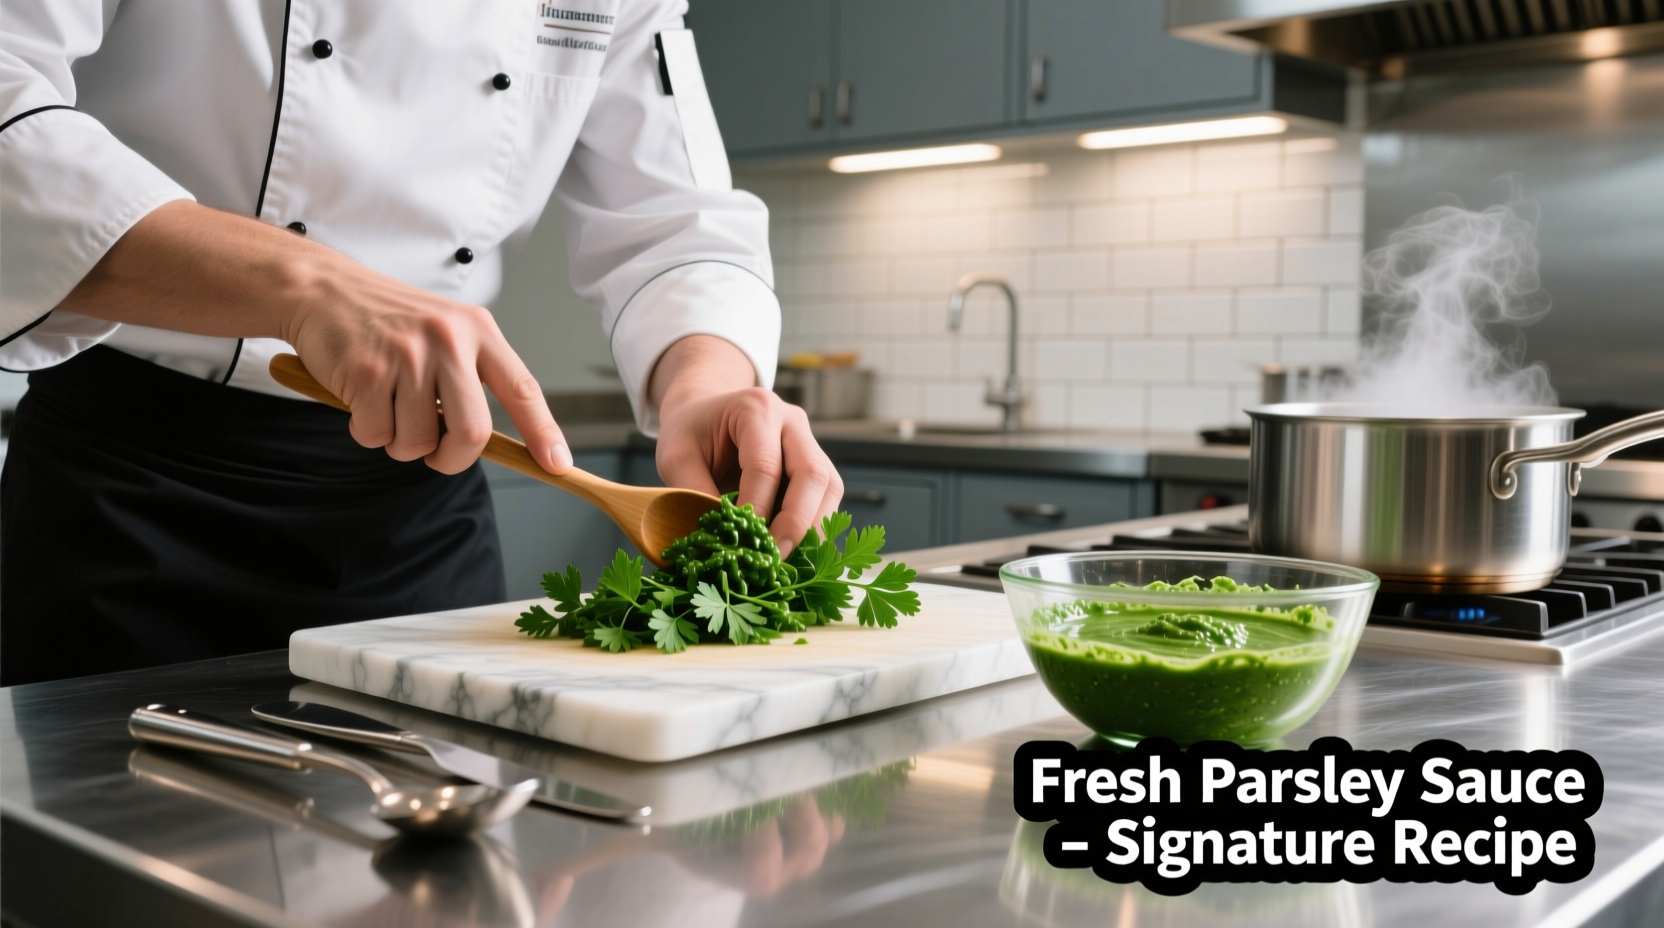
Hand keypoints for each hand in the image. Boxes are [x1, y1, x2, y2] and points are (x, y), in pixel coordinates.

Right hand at [277, 252, 568, 475]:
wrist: (323, 288)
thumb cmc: (389, 320)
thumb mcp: (446, 332)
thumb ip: (473, 377)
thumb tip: (495, 442)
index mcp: (478, 330)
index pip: (522, 390)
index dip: (543, 433)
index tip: (558, 465)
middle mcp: (449, 340)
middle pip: (472, 433)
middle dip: (452, 459)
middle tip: (435, 453)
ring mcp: (407, 355)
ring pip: (417, 442)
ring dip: (400, 443)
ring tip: (388, 407)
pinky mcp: (366, 372)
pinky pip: (375, 436)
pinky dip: (367, 432)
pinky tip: (361, 398)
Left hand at [651, 336, 841, 555]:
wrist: (706, 411)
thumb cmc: (690, 432)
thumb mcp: (676, 456)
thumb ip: (694, 492)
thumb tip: (720, 539)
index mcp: (754, 409)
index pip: (765, 466)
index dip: (758, 508)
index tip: (743, 544)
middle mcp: (791, 420)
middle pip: (812, 473)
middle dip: (797, 521)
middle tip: (776, 557)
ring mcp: (809, 440)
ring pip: (829, 486)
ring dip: (813, 526)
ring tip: (788, 557)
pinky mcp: (815, 461)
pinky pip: (826, 495)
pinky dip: (813, 524)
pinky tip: (794, 546)